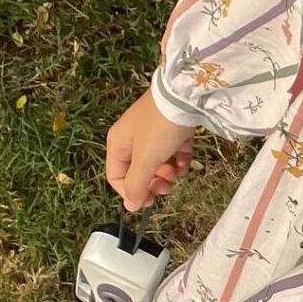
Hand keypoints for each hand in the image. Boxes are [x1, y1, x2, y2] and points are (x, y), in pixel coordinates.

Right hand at [106, 88, 194, 210]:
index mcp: (118, 144)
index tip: (150, 201)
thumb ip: (137, 184)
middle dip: (153, 182)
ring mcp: (153, 131)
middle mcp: (132, 137)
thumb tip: (130, 207)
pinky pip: (173, 150)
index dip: (132, 193)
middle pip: (139, 170)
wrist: (185, 95)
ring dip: (168, 172)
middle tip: (168, 188)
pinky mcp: (173, 127)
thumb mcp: (145, 159)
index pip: (116, 177)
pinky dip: (179, 159)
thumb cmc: (160, 128)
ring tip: (177, 173)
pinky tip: (186, 162)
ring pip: (157, 161)